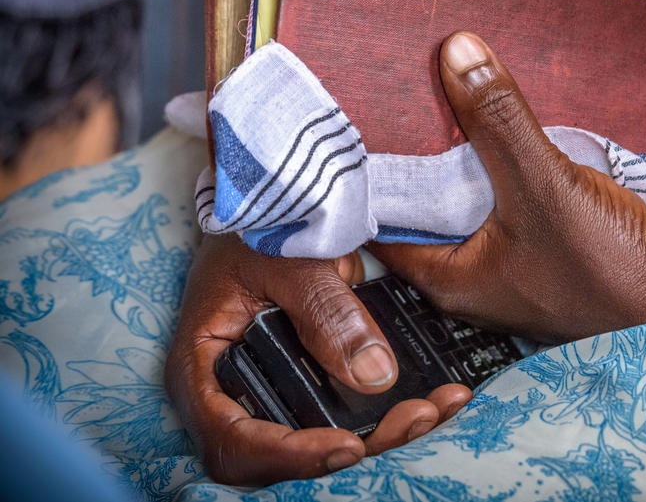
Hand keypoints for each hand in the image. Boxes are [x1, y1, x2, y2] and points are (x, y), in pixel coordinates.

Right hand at [165, 235, 471, 484]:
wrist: (270, 192)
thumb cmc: (259, 221)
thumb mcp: (289, 259)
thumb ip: (327, 315)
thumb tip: (375, 376)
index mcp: (203, 369)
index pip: (233, 442)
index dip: (289, 456)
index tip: (348, 446)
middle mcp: (231, 393)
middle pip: (286, 452)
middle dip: (357, 444)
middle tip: (416, 417)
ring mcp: (270, 388)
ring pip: (322, 436)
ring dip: (383, 430)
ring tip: (437, 407)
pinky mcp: (307, 378)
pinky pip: (344, 408)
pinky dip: (390, 407)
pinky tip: (438, 396)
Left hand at [369, 31, 645, 343]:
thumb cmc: (604, 263)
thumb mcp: (542, 181)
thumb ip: (497, 118)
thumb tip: (456, 50)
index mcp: (449, 280)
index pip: (383, 226)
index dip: (372, 177)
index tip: (361, 124)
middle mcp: (472, 282)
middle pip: (427, 213)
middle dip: (420, 161)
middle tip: (402, 100)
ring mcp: (512, 272)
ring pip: (470, 208)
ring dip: (466, 166)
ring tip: (448, 104)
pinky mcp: (547, 258)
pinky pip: (508, 209)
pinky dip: (502, 176)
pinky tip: (506, 137)